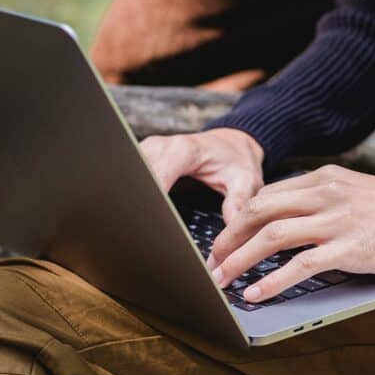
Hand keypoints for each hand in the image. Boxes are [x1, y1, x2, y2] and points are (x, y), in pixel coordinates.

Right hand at [138, 128, 264, 223]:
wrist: (229, 143)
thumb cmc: (236, 160)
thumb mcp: (245, 180)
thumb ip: (239, 202)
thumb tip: (231, 227)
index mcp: (183, 150)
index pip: (155, 176)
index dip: (151, 200)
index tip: (152, 221)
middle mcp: (160, 146)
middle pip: (136, 176)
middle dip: (137, 202)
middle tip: (142, 231)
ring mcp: (147, 150)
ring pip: (128, 175)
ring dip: (132, 197)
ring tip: (138, 222)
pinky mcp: (142, 158)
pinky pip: (131, 175)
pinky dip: (133, 193)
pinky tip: (138, 211)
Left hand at [206, 164, 374, 302]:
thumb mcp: (360, 194)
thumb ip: (326, 202)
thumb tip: (292, 223)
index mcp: (327, 178)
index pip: (268, 194)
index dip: (240, 219)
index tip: (225, 240)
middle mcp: (328, 193)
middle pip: (260, 210)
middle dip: (229, 238)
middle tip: (211, 261)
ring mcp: (338, 219)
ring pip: (272, 235)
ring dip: (240, 260)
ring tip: (221, 280)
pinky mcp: (351, 248)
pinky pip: (299, 265)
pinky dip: (271, 281)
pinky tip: (256, 294)